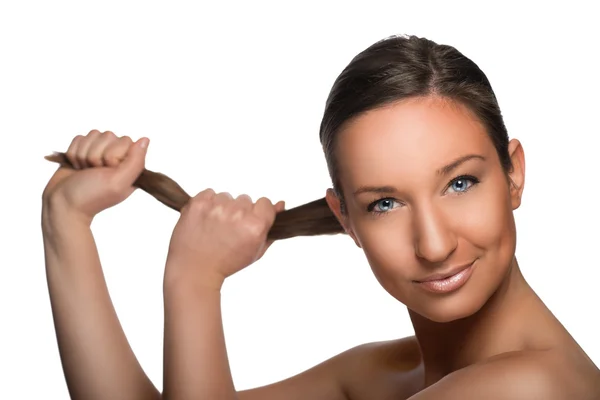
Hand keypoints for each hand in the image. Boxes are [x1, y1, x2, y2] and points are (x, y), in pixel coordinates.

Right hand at [42, 129, 148, 223]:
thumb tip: (145, 139)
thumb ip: (135, 162)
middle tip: (94, 172)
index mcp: (130, 165)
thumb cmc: (91, 196)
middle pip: (108, 135)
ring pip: (93, 135)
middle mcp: (117, 157)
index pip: (125, 140)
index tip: (107, 170)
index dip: (112, 154)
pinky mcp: (84, 150)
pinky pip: (79, 138)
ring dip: (84, 154)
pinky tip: (76, 167)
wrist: (62, 203)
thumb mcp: (118, 182)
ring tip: (85, 171)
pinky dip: (74, 153)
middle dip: (96, 154)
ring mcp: (100, 152)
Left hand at [165, 189, 285, 289]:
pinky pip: (209, 193)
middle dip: (239, 211)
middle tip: (229, 230)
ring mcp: (216, 207)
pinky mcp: (198, 204)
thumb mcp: (255, 251)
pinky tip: (204, 220)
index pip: (265, 202)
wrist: (194, 270)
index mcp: (255, 226)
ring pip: (226, 196)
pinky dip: (207, 203)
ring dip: (222, 207)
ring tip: (214, 227)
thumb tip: (281, 204)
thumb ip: (271, 228)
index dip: (257, 213)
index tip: (248, 223)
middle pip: (245, 199)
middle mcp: (237, 214)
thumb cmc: (226, 263)